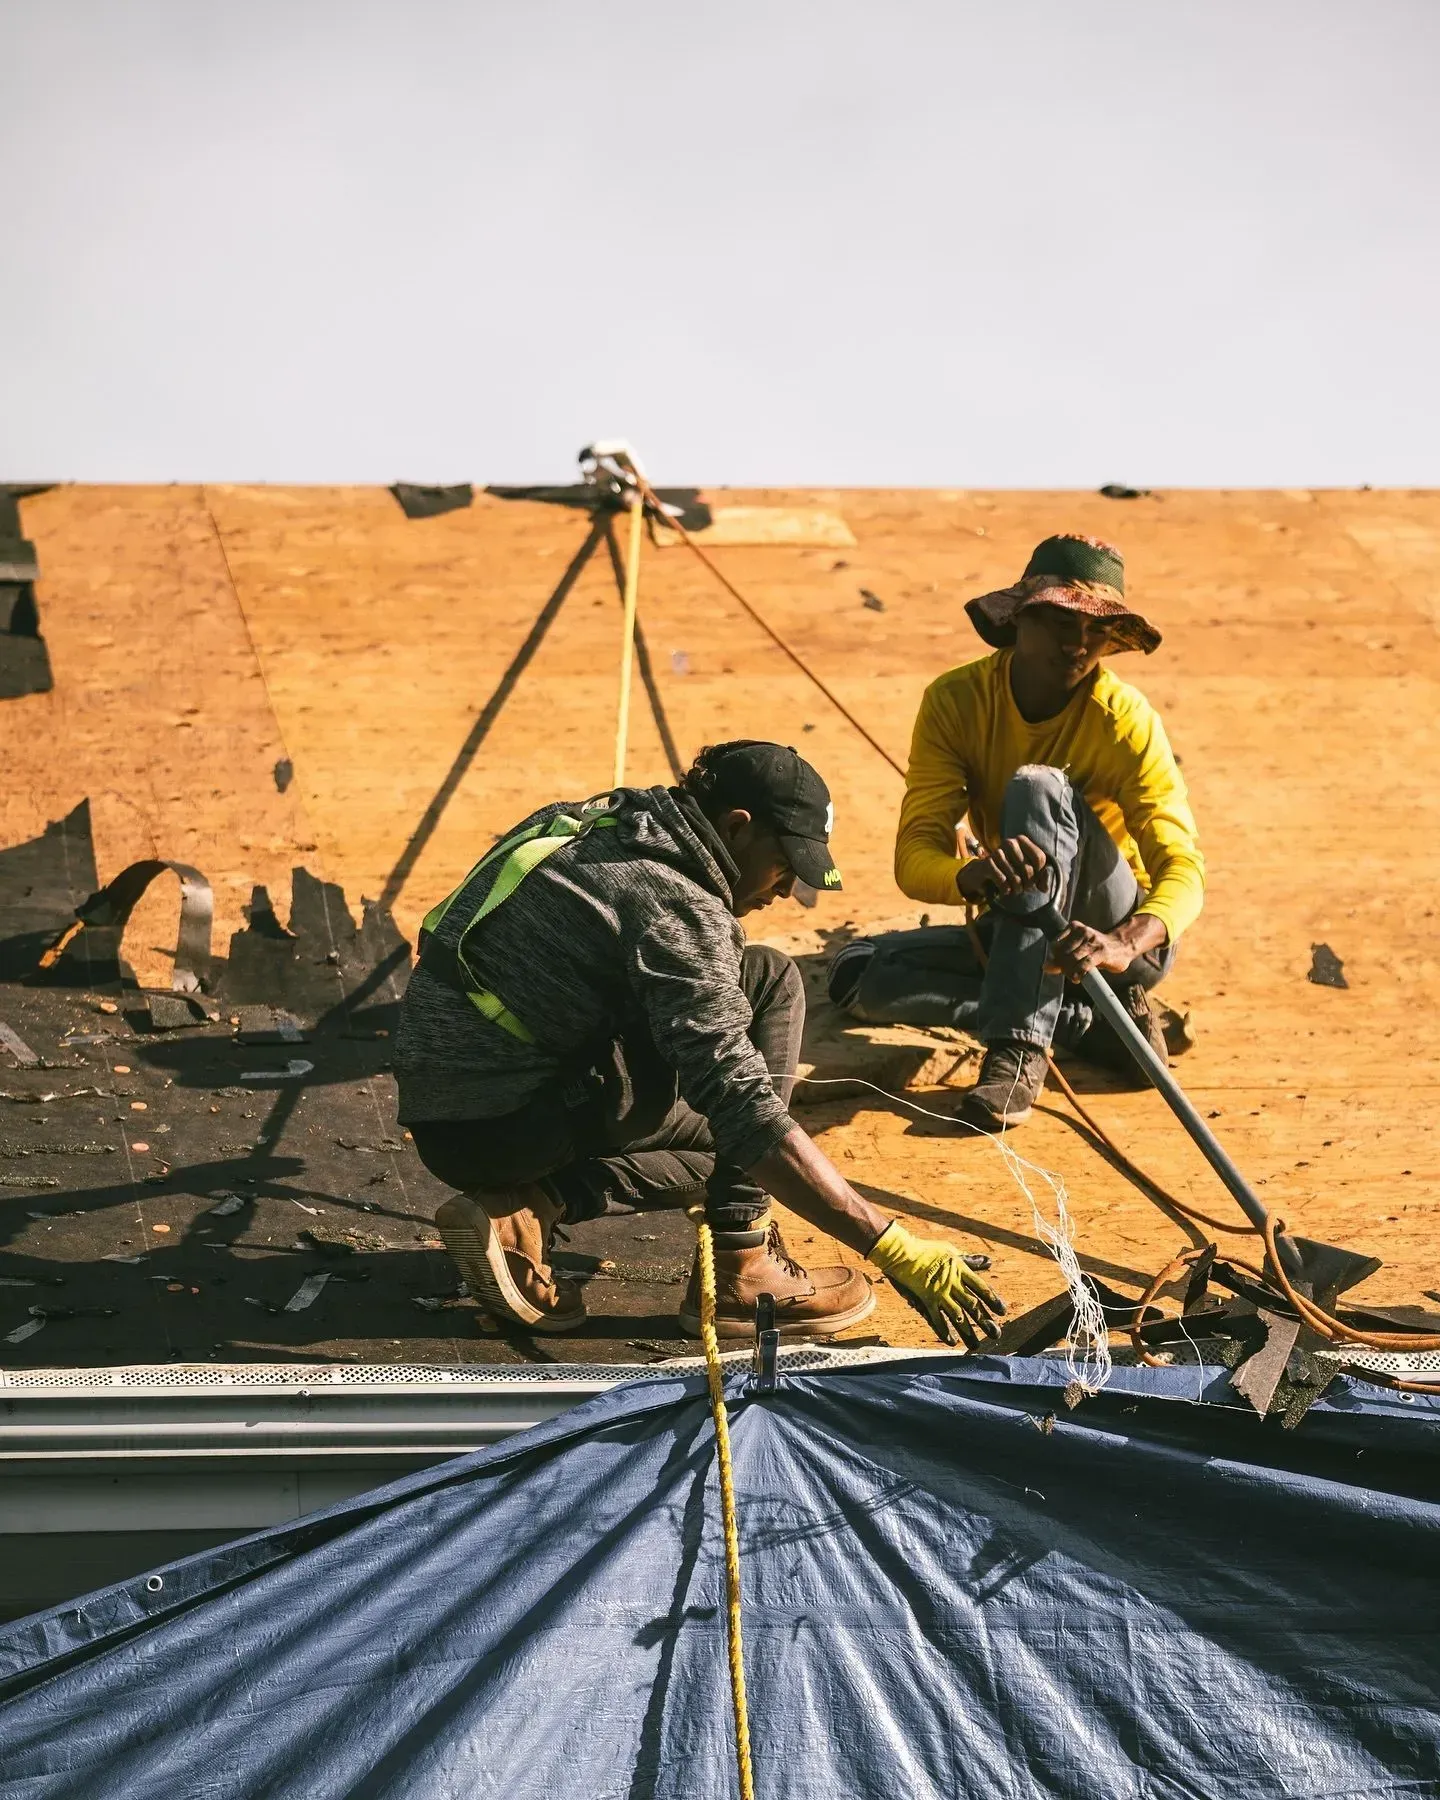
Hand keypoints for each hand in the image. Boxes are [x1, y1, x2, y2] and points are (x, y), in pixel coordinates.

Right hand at [867, 1221, 1005, 1347]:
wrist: (901, 1252)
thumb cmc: (927, 1250)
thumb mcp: (951, 1251)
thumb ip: (970, 1260)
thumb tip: (989, 1262)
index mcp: (960, 1270)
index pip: (981, 1287)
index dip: (993, 1300)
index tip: (1003, 1312)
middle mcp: (952, 1284)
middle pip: (973, 1305)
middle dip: (985, 1321)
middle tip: (996, 1334)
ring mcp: (939, 1294)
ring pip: (957, 1317)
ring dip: (967, 1332)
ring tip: (976, 1345)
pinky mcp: (926, 1301)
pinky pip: (937, 1320)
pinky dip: (944, 1332)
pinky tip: (952, 1341)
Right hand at [956, 835, 1047, 901]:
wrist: (983, 872)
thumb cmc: (1010, 870)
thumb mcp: (1027, 871)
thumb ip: (1040, 877)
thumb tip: (1045, 888)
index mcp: (1022, 840)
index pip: (1039, 858)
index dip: (1040, 873)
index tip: (1035, 880)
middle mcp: (1010, 843)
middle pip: (1028, 869)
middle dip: (1028, 884)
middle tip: (1024, 888)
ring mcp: (997, 852)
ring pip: (1016, 878)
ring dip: (1017, 889)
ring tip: (1016, 890)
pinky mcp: (987, 863)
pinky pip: (1003, 881)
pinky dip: (1005, 889)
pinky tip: (1005, 891)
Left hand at [1044, 922, 1133, 980]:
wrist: (1122, 946)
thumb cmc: (1097, 949)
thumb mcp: (1078, 949)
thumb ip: (1061, 958)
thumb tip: (1045, 967)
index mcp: (1075, 927)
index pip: (1055, 944)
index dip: (1055, 959)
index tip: (1060, 966)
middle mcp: (1083, 932)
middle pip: (1063, 952)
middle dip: (1062, 966)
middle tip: (1067, 973)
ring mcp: (1093, 942)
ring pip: (1073, 958)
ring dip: (1069, 971)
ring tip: (1072, 976)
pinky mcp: (1101, 952)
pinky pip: (1085, 964)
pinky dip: (1078, 973)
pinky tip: (1077, 978)